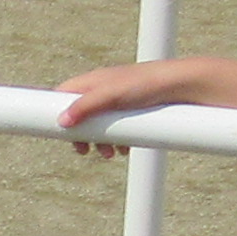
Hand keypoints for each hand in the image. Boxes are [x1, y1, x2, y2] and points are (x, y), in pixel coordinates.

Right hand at [49, 60, 176, 158]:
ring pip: (99, 125)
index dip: (56, 112)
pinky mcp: (133, 111)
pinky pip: (117, 129)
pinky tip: (124, 149)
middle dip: (81, 135)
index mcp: (93, 81)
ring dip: (100, 142)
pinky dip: (117, 141)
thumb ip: (85, 107)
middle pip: (80, 115)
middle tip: (84, 151)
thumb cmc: (145, 84)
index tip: (57, 132)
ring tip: (109, 154)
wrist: (181, 86)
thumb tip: (62, 121)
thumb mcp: (110, 95)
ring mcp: (118, 101)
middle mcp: (103, 90)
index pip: (64, 94)